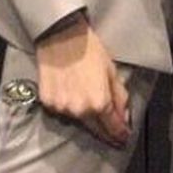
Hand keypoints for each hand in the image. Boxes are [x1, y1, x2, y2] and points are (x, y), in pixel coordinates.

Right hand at [35, 15, 131, 147]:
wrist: (61, 35)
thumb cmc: (89, 48)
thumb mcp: (111, 69)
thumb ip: (120, 96)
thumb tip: (124, 115)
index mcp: (99, 102)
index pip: (112, 127)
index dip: (120, 133)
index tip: (123, 136)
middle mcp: (80, 110)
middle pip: (95, 129)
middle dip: (104, 129)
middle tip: (110, 127)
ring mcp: (62, 108)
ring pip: (77, 120)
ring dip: (84, 115)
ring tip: (85, 98)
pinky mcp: (48, 103)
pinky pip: (61, 111)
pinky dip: (67, 106)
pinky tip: (70, 92)